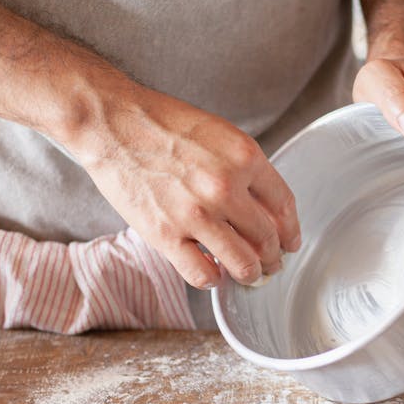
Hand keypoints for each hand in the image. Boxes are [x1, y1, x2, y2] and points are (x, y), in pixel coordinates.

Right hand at [73, 87, 298, 288]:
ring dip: (250, 274)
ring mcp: (196, 214)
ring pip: (242, 264)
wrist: (112, 124)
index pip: (284, 205)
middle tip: (272, 264)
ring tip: (248, 275)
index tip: (290, 242)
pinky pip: (202, 275)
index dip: (291, 230)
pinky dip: (213, 279)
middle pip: (267, 239)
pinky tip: (212, 273)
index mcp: (245, 158)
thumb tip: (266, 209)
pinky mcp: (165, 235)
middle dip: (274, 257)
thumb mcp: (219, 134)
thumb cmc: (163, 125)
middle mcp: (226, 188)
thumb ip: (244, 169)